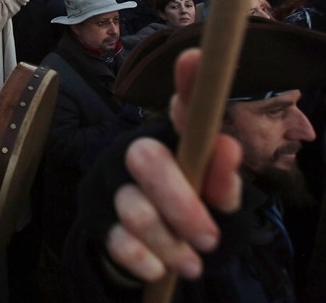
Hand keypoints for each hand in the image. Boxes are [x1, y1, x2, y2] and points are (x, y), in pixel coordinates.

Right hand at [107, 49, 241, 281]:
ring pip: (133, 207)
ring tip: (189, 264)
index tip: (195, 58)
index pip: (182, 108)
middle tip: (208, 238)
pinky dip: (143, 259)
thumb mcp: (217, 202)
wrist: (149, 254)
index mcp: (175, 142)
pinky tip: (158, 267)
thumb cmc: (191, 216)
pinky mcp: (96, 215)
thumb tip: (229, 146)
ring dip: (168, 243)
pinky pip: (116, 238)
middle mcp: (137, 152)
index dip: (187, 84)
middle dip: (180, 203)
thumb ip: (223, 178)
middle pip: (145, 158)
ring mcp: (111, 182)